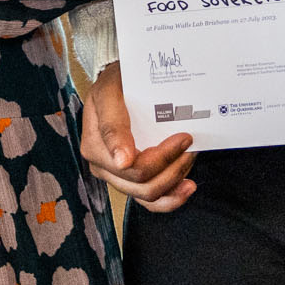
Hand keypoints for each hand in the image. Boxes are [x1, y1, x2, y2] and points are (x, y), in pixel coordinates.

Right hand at [76, 62, 195, 211]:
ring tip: (189, 158)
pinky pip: (151, 200)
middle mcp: (103, 167)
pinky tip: (186, 187)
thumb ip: (112, 125)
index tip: (183, 137)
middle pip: (143, 186)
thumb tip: (122, 161)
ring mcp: (117, 176)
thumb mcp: (109, 92)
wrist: (119, 83)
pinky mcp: (131, 180)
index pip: (132, 169)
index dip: (162, 158)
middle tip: (189, 143)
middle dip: (172, 168)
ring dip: (174, 180)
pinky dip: (171, 198)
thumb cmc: (115, 84)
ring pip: (150, 195)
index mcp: (94, 148)